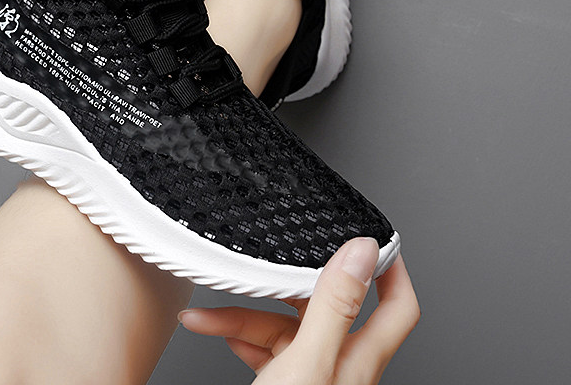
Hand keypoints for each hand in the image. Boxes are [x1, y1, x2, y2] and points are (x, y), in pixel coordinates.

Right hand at [179, 237, 418, 383]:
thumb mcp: (306, 364)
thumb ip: (334, 306)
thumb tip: (363, 252)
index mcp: (358, 359)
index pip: (397, 306)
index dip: (391, 269)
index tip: (373, 236)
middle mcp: (340, 366)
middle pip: (322, 307)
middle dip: (282, 286)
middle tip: (261, 264)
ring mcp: (312, 376)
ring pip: (285, 328)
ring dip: (244, 315)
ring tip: (209, 312)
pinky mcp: (286, 384)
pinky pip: (266, 349)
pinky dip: (238, 336)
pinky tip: (214, 330)